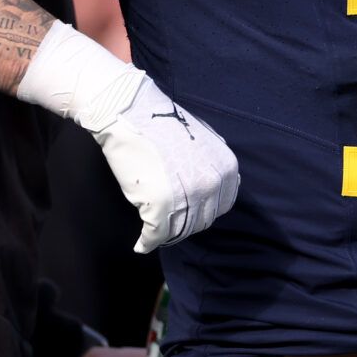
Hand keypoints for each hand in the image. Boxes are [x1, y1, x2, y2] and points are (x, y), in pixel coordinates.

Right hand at [85, 75, 239, 251]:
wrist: (130, 112)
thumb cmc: (160, 123)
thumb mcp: (201, 138)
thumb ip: (210, 164)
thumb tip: (210, 187)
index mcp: (226, 167)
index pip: (221, 205)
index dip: (202, 212)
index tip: (187, 213)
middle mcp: (213, 183)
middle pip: (201, 221)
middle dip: (185, 225)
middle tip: (167, 225)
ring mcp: (189, 196)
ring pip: (180, 230)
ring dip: (167, 235)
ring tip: (154, 235)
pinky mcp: (161, 205)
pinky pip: (156, 235)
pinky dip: (147, 242)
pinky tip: (141, 244)